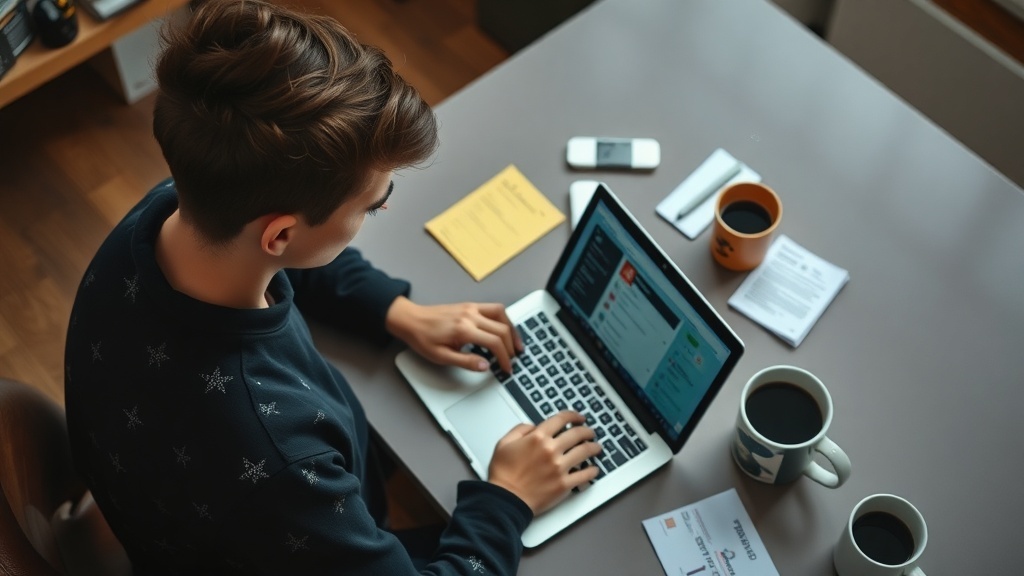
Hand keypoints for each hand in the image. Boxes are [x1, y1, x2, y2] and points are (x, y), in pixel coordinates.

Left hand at [385, 296, 522, 372]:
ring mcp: (471, 308)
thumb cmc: (423, 339)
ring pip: (502, 314)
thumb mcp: (441, 357)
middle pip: (502, 329)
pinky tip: (504, 329)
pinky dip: (503, 319)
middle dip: (511, 346)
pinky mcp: (470, 305)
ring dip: (512, 329)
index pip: (494, 343)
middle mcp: (470, 315)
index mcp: (463, 330)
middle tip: (512, 360)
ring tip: (516, 344)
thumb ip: (465, 362)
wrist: (411, 319)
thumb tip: (485, 366)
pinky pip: (494, 308)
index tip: (507, 368)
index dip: (505, 358)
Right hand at [486, 411, 602, 513]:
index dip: (573, 416)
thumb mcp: (504, 443)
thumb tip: (533, 426)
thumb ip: (520, 430)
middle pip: (577, 434)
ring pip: (585, 452)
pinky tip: (594, 469)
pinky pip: (585, 475)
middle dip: (587, 431)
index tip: (579, 417)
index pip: (562, 419)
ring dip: (594, 447)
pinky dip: (592, 471)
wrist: (505, 500)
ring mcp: (560, 468)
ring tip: (597, 447)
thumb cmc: (503, 474)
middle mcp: (551, 450)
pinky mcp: (564, 484)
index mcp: (537, 438)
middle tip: (590, 432)